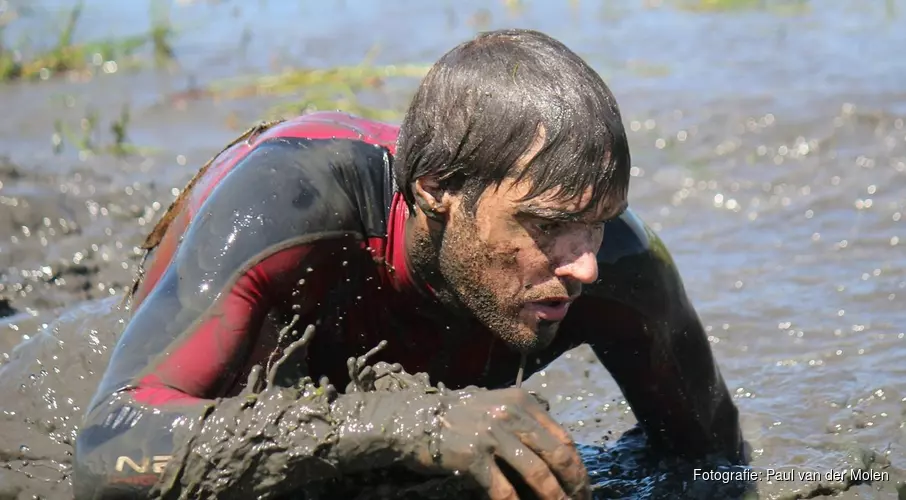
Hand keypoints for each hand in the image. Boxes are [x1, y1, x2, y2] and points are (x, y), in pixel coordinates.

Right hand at [408, 387, 590, 499]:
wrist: (414, 420)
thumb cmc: (459, 418)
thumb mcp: (497, 408)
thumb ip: (525, 423)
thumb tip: (560, 457)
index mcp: (522, 401)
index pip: (562, 438)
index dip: (578, 467)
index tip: (582, 488)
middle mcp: (511, 414)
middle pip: (557, 456)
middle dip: (574, 485)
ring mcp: (492, 435)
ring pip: (538, 475)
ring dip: (555, 499)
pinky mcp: (474, 457)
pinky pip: (505, 492)